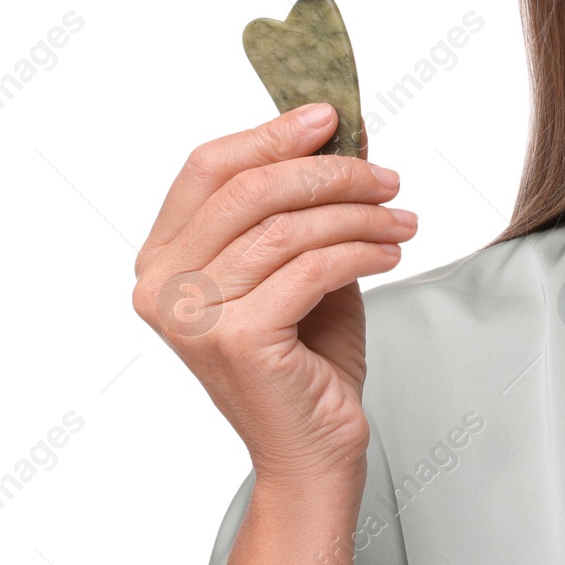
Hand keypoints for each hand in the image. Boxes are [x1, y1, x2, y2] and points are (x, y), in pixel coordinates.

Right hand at [132, 103, 416, 484]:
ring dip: (359, 215)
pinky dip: (363, 251)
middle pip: (249, 190)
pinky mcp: (236, 340)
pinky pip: (312, 267)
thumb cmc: (308, 355)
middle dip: (330, 172)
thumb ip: (309, 201)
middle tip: (387, 179)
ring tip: (402, 223)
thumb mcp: (307, 259)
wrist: (314, 447)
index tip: (333, 117)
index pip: (209, 167)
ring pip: (287, 228)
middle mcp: (161, 286)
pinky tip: (392, 255)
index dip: (272, 133)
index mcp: (163, 258)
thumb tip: (343, 128)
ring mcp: (192, 316)